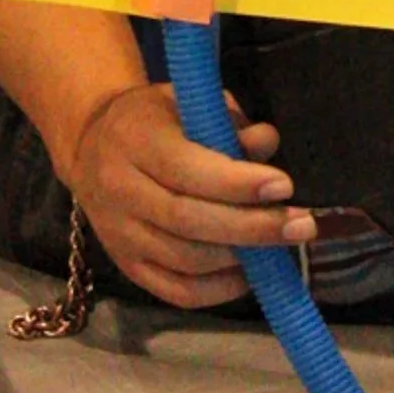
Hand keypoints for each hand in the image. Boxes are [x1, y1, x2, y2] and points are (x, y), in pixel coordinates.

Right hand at [66, 79, 316, 309]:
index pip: (186, 170)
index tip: (285, 186)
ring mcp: (120, 236)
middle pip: (187, 221)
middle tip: (302, 224)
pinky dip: (217, 290)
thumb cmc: (152, 118)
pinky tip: (250, 273)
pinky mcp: (126, 267)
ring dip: (240, 259)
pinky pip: (175, 291)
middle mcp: (121, 192)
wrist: (92, 146)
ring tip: (282, 245)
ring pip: (183, 261)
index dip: (236, 184)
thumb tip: (267, 144)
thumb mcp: (186, 101)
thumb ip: (227, 121)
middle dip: (251, 227)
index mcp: (135, 142)